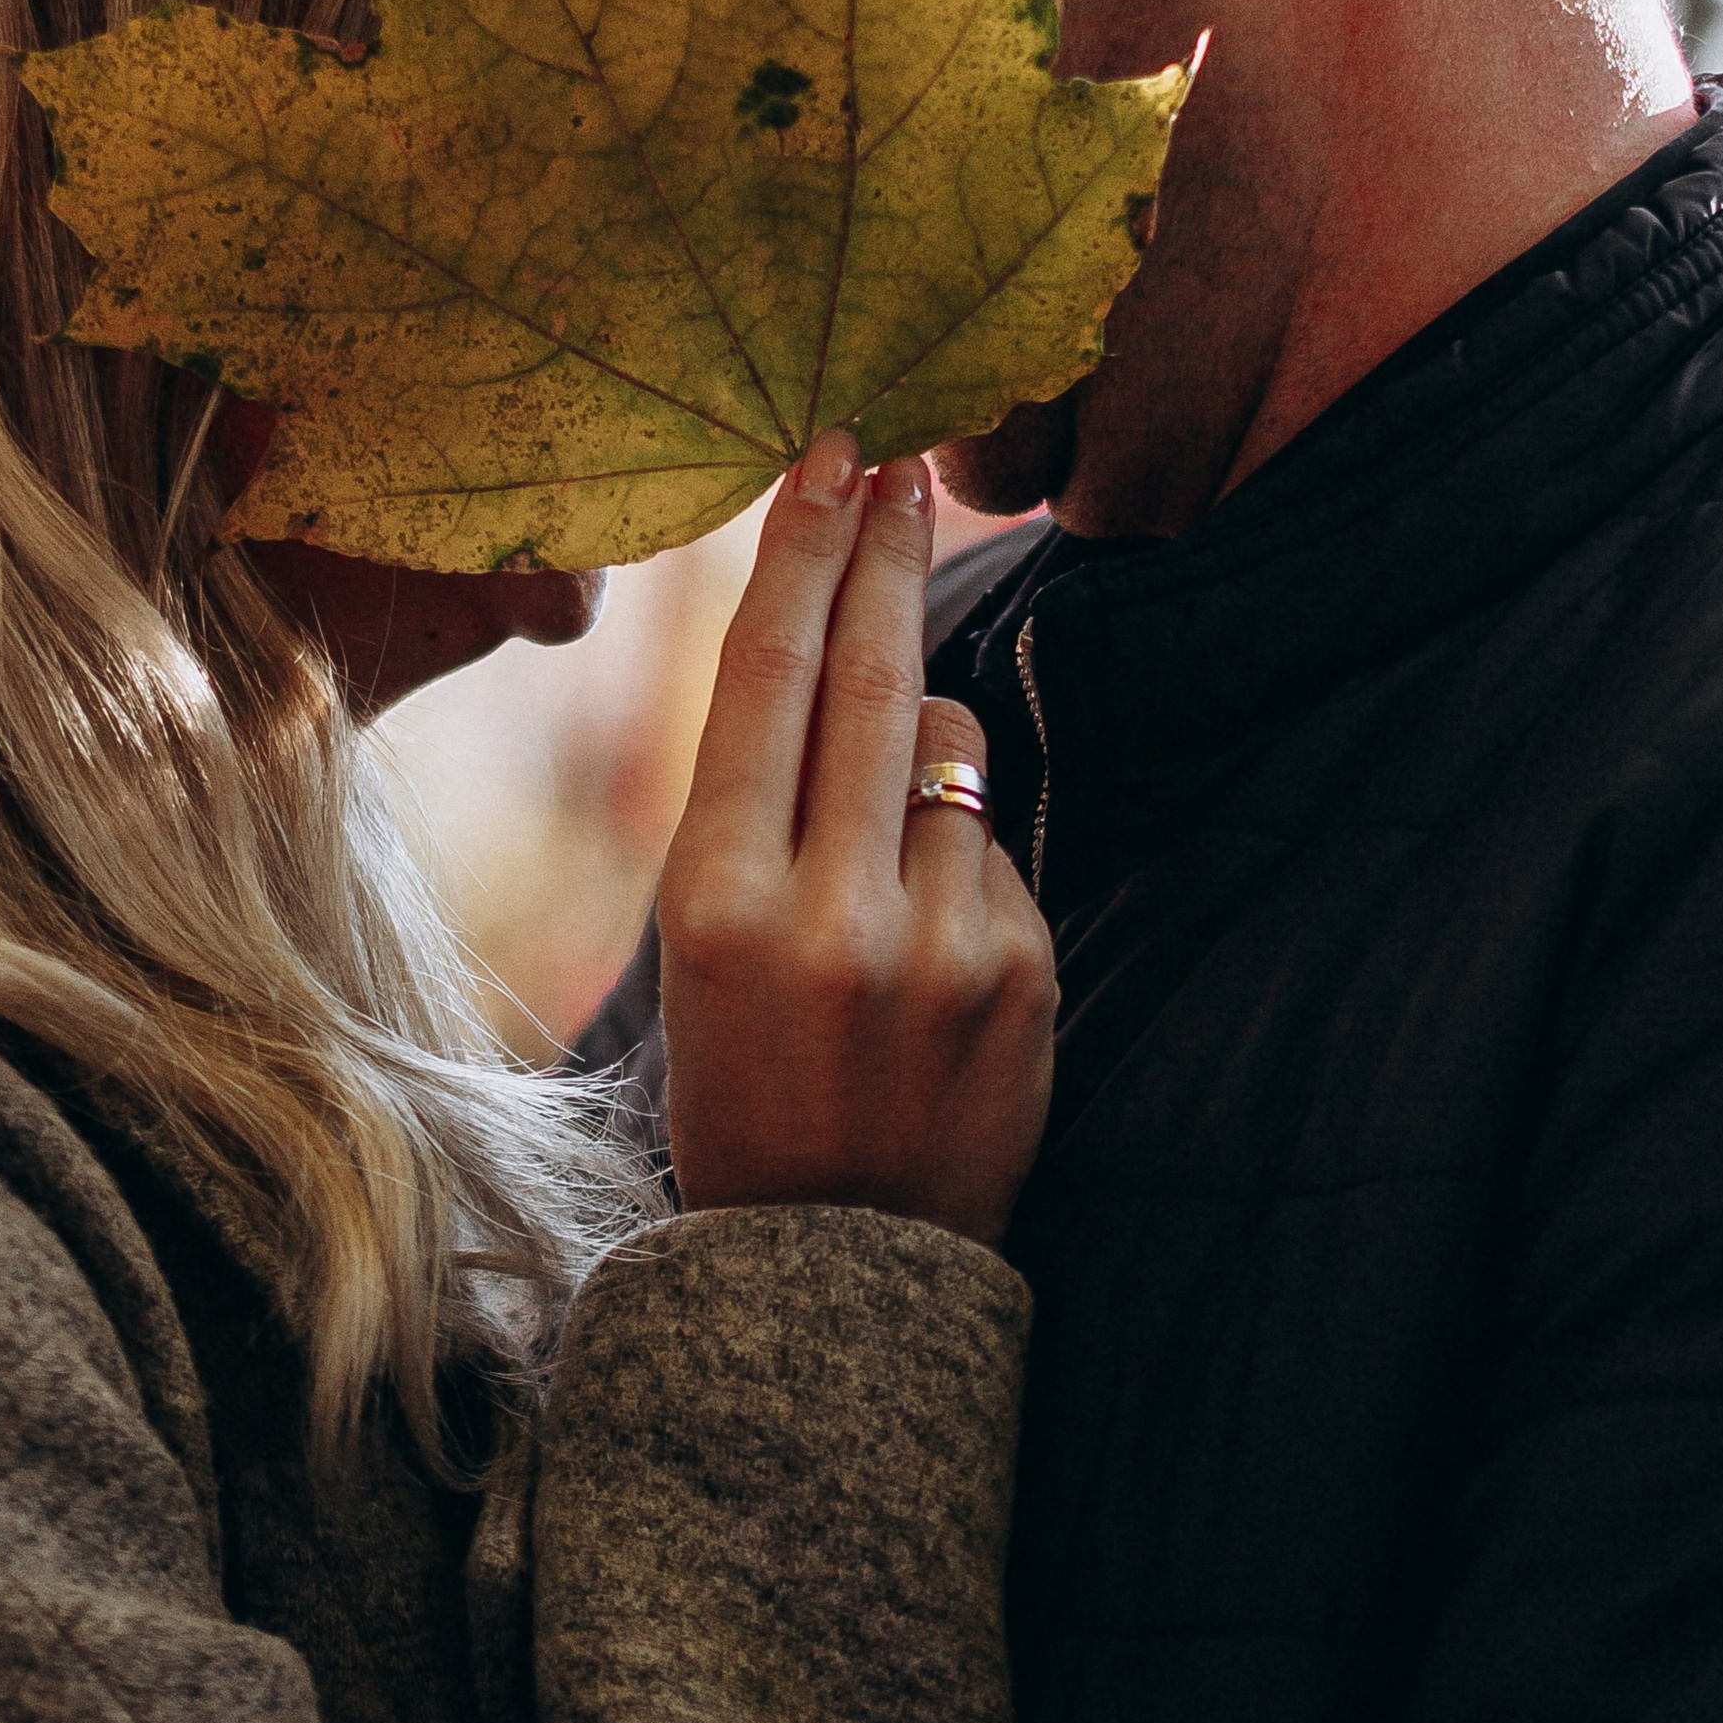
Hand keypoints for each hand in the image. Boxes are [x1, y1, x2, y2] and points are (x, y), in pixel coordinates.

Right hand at [658, 432, 1056, 1248]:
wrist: (841, 1261)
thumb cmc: (749, 1077)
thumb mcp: (701, 946)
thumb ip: (758, 807)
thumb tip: (832, 643)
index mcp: (717, 900)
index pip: (766, 678)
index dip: (803, 553)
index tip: (832, 461)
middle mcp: (828, 911)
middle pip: (869, 675)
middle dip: (884, 555)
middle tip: (900, 469)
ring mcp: (936, 941)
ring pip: (947, 750)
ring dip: (923, 751)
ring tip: (878, 856)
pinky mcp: (1021, 968)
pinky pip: (996, 840)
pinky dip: (964, 855)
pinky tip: (930, 943)